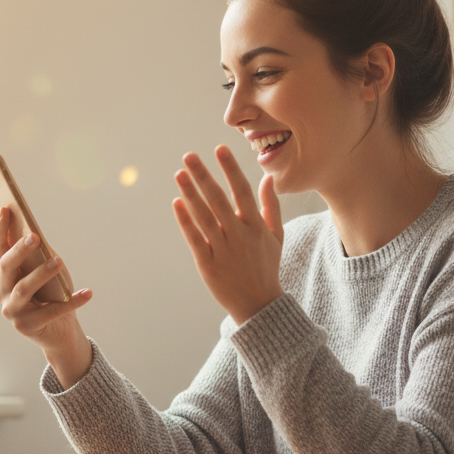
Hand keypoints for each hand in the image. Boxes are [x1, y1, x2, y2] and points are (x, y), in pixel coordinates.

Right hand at [0, 207, 93, 387]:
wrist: (61, 331)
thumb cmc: (52, 293)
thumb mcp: (45, 269)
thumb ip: (38, 253)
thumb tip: (34, 230)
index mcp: (5, 274)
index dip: (0, 229)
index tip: (6, 208)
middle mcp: (3, 292)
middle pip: (6, 266)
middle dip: (19, 250)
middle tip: (34, 236)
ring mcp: (13, 311)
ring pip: (24, 288)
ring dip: (42, 273)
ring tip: (59, 261)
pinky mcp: (28, 327)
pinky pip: (52, 311)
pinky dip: (72, 301)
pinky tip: (88, 293)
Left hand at [172, 145, 284, 324]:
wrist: (259, 304)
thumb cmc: (266, 266)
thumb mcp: (276, 236)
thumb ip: (271, 206)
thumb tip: (268, 178)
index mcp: (256, 226)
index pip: (242, 191)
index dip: (231, 169)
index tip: (220, 149)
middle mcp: (239, 235)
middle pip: (219, 200)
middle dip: (204, 176)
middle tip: (189, 156)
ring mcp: (223, 250)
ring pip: (204, 217)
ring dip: (191, 194)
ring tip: (179, 174)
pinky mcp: (208, 264)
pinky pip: (194, 238)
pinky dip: (186, 221)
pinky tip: (177, 203)